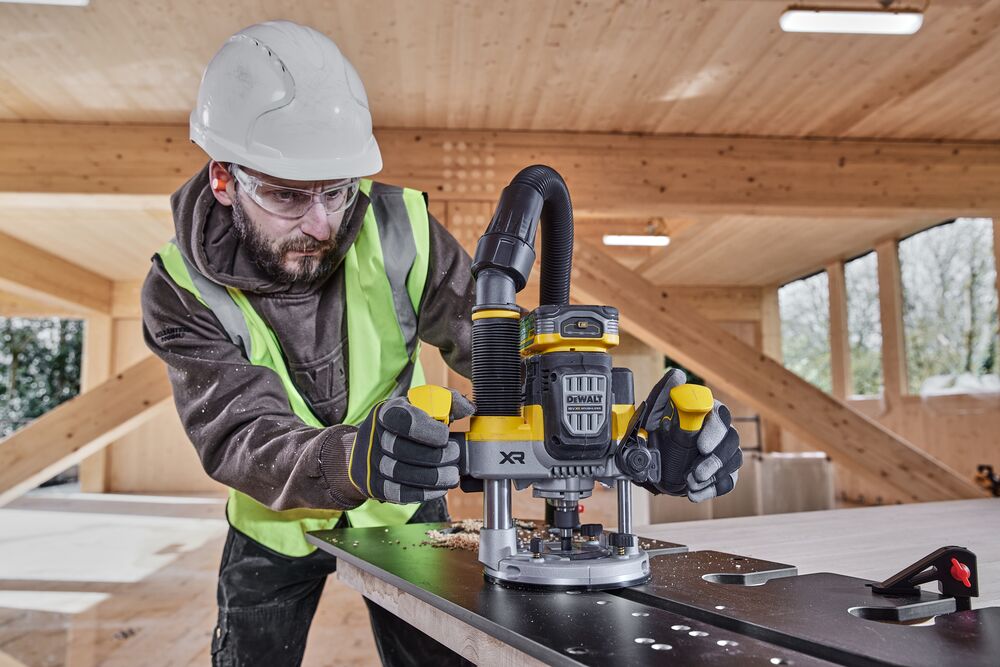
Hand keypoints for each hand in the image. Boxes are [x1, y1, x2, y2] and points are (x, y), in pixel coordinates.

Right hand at [348, 389, 473, 503]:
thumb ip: (447, 402)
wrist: (371, 447)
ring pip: (402, 474)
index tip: (446, 435)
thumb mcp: (423, 406)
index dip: (428, 430)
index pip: (403, 420)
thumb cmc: (406, 424)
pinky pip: (399, 493)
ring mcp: (373, 462)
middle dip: (436, 456)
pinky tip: (440, 488)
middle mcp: (375, 437)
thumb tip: (468, 408)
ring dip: (434, 477)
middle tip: (455, 455)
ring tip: (452, 474)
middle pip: (403, 450)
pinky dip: (424, 492)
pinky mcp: (377, 485)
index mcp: (387, 412)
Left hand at [640, 369, 741, 501]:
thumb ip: (665, 393)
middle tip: (696, 471)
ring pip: (733, 460)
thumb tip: (677, 376)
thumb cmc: (655, 430)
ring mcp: (723, 451)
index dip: (714, 431)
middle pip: (731, 439)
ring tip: (690, 483)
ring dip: (713, 475)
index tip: (701, 445)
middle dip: (715, 458)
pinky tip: (696, 493)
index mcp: (705, 411)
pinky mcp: (722, 471)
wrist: (649, 457)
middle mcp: (718, 429)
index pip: (720, 415)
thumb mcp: (654, 412)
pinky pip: (727, 480)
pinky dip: (712, 488)